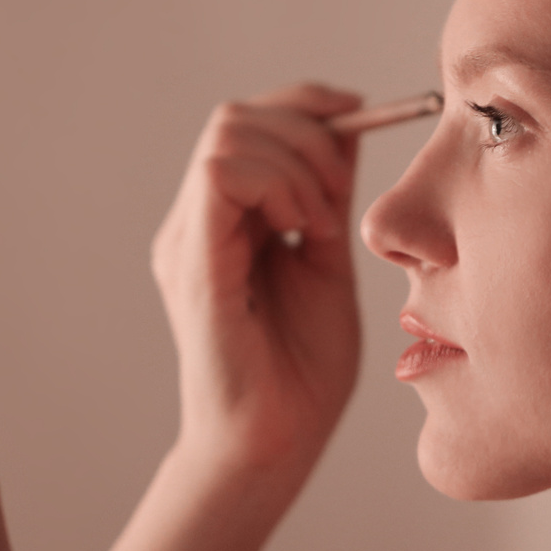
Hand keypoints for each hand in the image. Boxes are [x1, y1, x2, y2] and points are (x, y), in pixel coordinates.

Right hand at [151, 83, 363, 476]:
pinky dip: (278, 183)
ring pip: (228, 133)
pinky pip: (221, 175)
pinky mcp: (193, 263)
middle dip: (308, 132)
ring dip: (297, 162)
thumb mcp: (330, 261)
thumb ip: (329, 195)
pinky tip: (306, 229)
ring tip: (324, 223)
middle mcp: (198, 223)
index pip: (252, 122)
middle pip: (238, 117)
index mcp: (227, 220)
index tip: (361, 113)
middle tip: (344, 193)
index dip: (307, 104)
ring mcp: (189, 240)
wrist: (277, 446)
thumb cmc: (303, 373)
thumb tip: (346, 124)